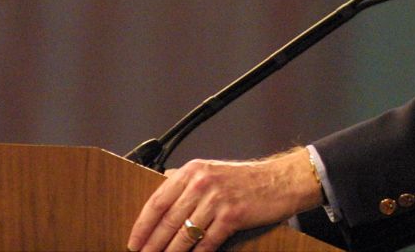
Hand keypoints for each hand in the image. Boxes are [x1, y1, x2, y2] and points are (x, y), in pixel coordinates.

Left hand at [127, 147, 322, 251]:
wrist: (280, 181)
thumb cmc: (247, 179)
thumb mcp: (212, 170)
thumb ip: (187, 180)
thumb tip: (162, 190)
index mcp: (194, 170)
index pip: (157, 201)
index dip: (142, 226)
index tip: (133, 242)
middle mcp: (203, 182)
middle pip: (168, 221)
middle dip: (152, 245)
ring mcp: (217, 199)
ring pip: (185, 235)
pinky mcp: (232, 215)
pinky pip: (207, 242)